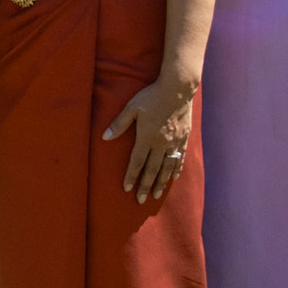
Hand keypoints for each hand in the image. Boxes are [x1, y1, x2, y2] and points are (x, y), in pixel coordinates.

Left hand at [102, 75, 196, 204]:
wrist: (178, 88)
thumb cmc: (152, 96)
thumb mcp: (132, 107)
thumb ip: (119, 124)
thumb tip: (104, 137)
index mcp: (147, 137)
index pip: (137, 162)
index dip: (131, 176)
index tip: (126, 189)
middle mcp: (161, 143)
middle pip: (152, 169)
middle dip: (145, 186)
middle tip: (140, 200)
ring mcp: (174, 142)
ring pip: (167, 168)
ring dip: (161, 183)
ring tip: (156, 195)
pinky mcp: (184, 138)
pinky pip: (180, 158)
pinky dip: (176, 170)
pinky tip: (173, 178)